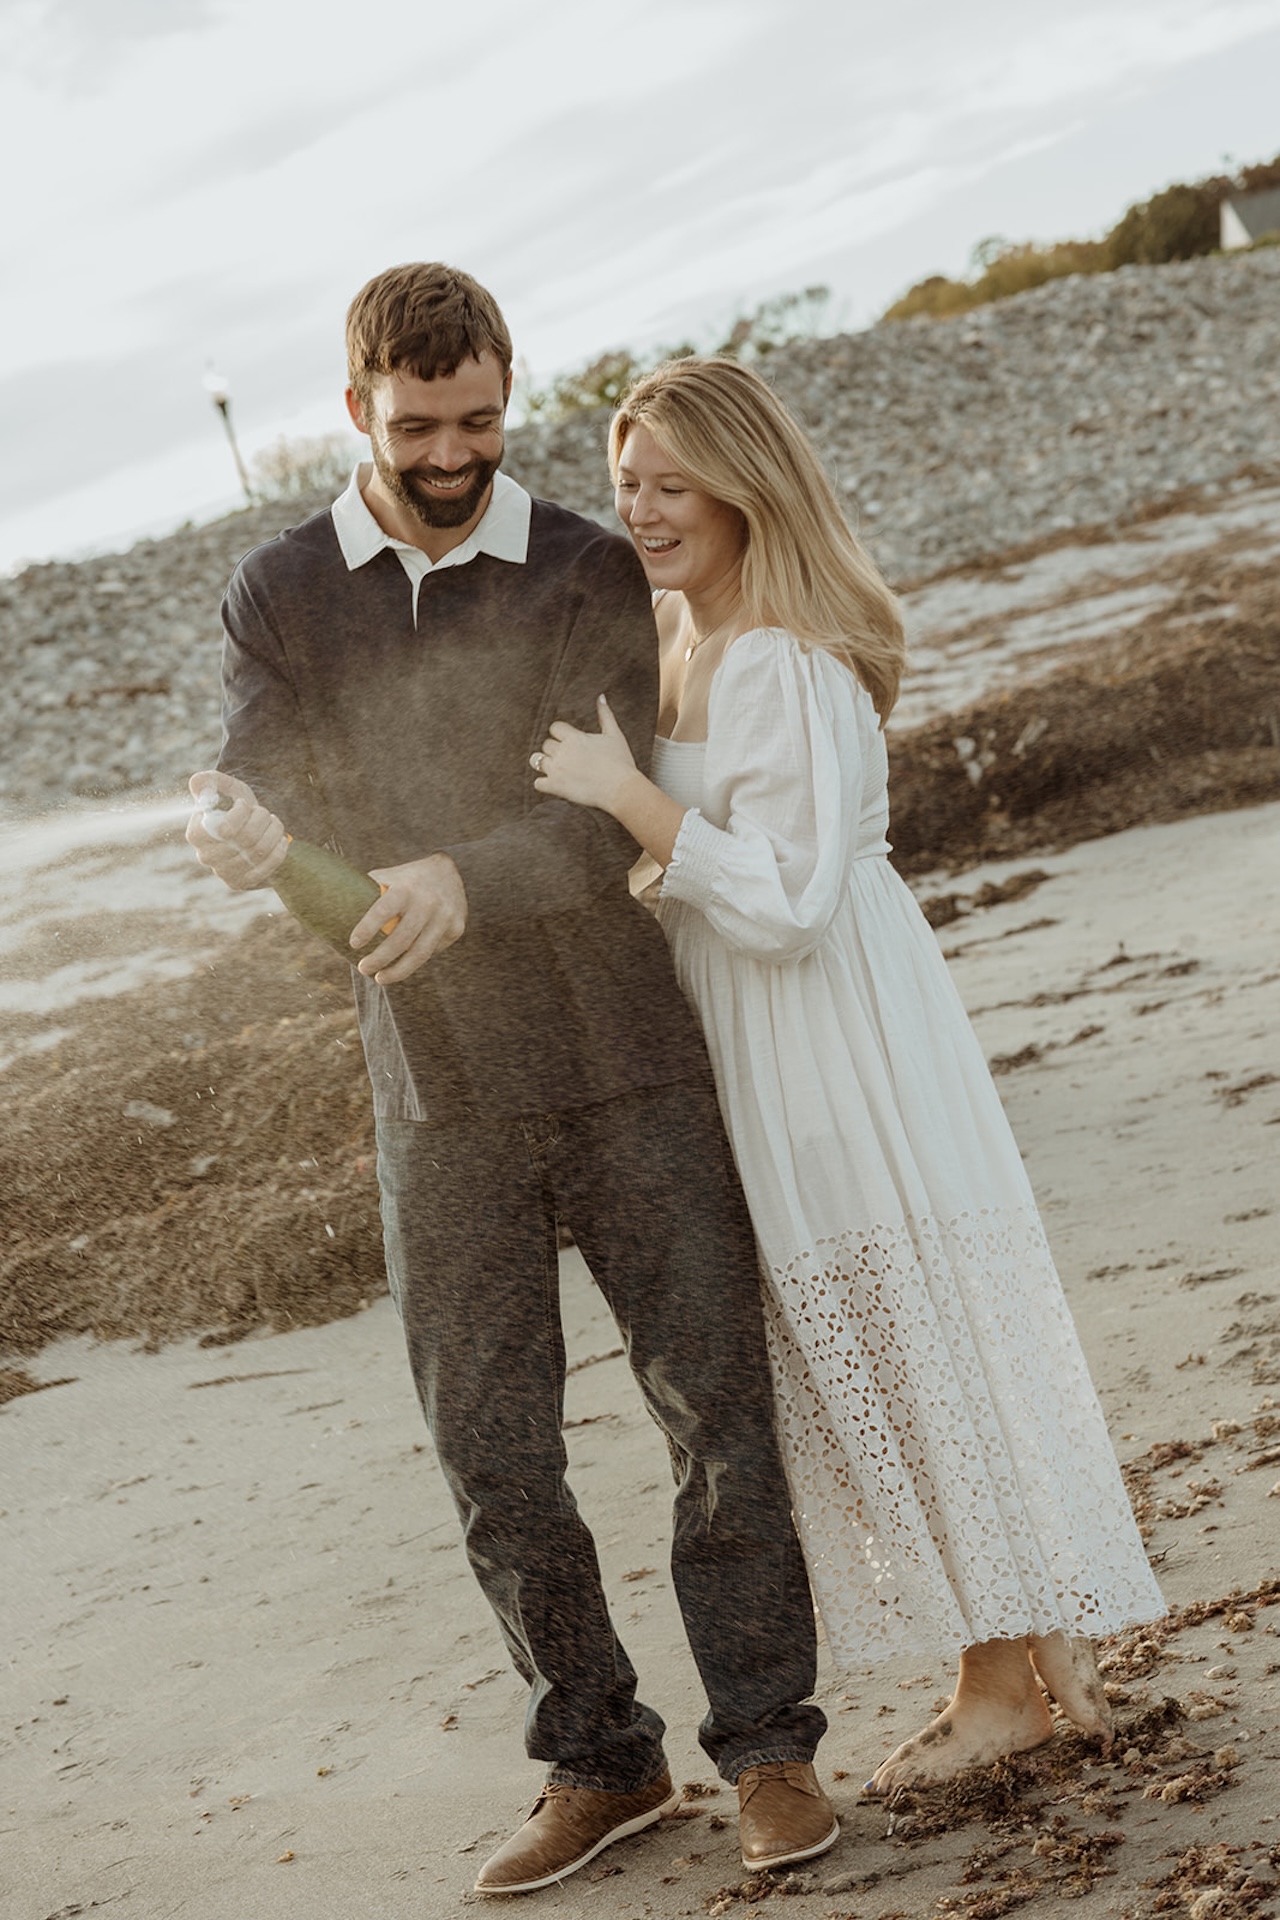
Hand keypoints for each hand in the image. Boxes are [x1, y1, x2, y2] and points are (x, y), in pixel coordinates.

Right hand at [185, 770, 288, 889]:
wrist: (249, 827)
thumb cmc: (233, 805)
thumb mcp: (222, 788)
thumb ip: (207, 781)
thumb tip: (198, 783)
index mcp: (196, 833)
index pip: (224, 828)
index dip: (241, 813)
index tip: (246, 804)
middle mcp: (206, 856)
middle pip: (245, 839)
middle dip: (261, 819)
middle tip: (264, 812)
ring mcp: (223, 872)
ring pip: (258, 852)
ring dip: (273, 832)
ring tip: (274, 822)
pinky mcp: (240, 883)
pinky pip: (265, 869)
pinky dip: (278, 851)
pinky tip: (280, 839)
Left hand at [353, 853, 467, 983]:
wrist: (452, 871)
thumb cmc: (408, 878)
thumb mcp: (389, 877)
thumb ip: (367, 890)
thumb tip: (331, 907)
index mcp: (406, 888)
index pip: (383, 911)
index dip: (367, 928)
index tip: (353, 944)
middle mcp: (427, 902)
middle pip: (401, 940)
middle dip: (379, 959)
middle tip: (363, 968)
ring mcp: (444, 917)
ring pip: (419, 954)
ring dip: (397, 971)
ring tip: (379, 978)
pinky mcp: (456, 928)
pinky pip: (432, 952)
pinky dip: (414, 961)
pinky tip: (402, 965)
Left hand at [531, 696, 637, 812]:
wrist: (621, 789)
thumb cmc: (621, 762)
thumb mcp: (614, 735)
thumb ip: (605, 714)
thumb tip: (601, 696)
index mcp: (574, 737)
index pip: (555, 728)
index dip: (562, 735)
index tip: (571, 743)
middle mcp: (562, 752)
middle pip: (546, 745)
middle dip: (555, 750)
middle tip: (570, 759)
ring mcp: (557, 770)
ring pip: (536, 761)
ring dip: (545, 764)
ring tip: (558, 769)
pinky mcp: (556, 787)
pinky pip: (537, 783)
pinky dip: (544, 783)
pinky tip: (556, 784)